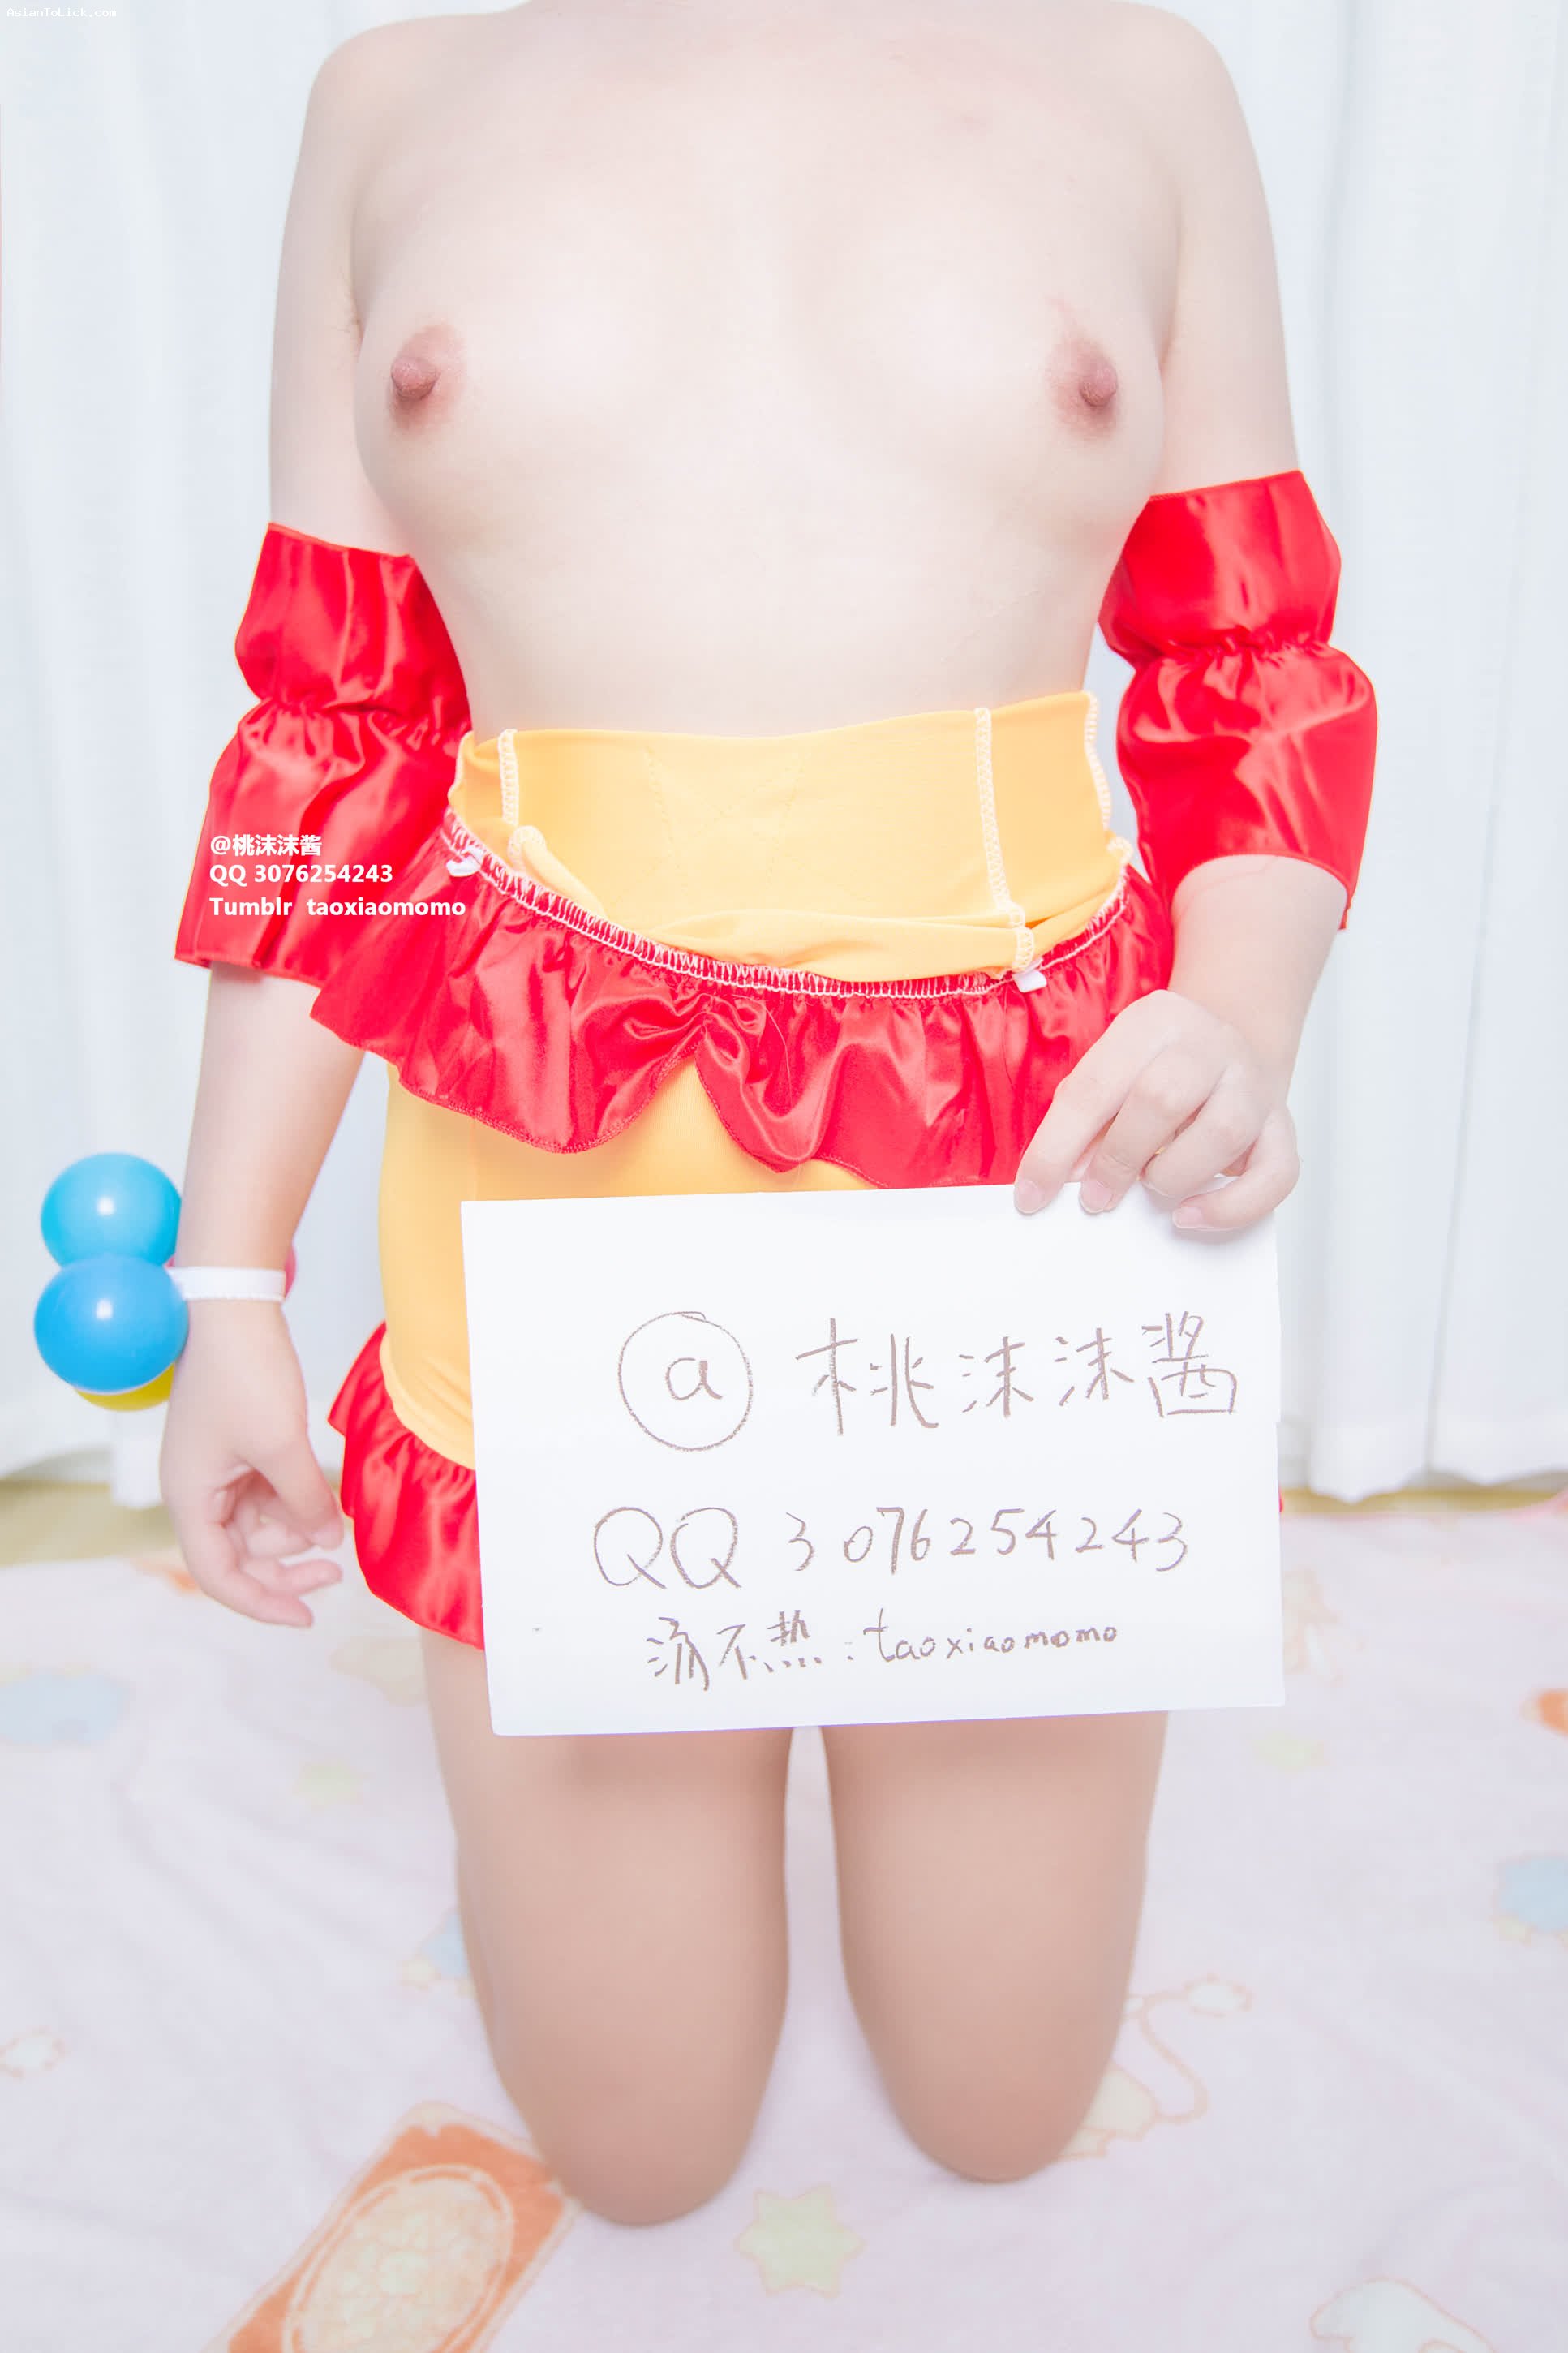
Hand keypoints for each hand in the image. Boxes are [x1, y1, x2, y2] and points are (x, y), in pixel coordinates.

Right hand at [159, 1302, 344, 1627]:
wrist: (233, 1306)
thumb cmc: (245, 1372)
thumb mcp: (283, 1445)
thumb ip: (305, 1502)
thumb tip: (327, 1543)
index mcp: (189, 1499)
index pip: (218, 1575)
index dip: (261, 1602)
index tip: (306, 1615)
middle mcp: (196, 1491)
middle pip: (239, 1555)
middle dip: (286, 1566)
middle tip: (336, 1573)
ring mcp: (216, 1471)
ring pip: (257, 1526)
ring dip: (295, 1530)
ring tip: (334, 1518)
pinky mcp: (237, 1450)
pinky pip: (266, 1494)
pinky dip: (294, 1502)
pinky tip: (325, 1499)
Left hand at [1013, 988, 1297, 1232]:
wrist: (1234, 1042)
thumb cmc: (1157, 1067)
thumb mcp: (1113, 1070)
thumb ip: (1086, 1117)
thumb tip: (1066, 1177)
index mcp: (1153, 1022)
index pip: (1094, 1086)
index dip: (1056, 1147)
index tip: (1032, 1195)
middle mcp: (1209, 1045)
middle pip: (1161, 1099)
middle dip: (1118, 1159)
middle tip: (1096, 1198)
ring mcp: (1252, 1085)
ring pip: (1223, 1133)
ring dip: (1173, 1174)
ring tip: (1150, 1187)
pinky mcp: (1282, 1127)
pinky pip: (1275, 1175)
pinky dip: (1231, 1207)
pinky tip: (1190, 1215)